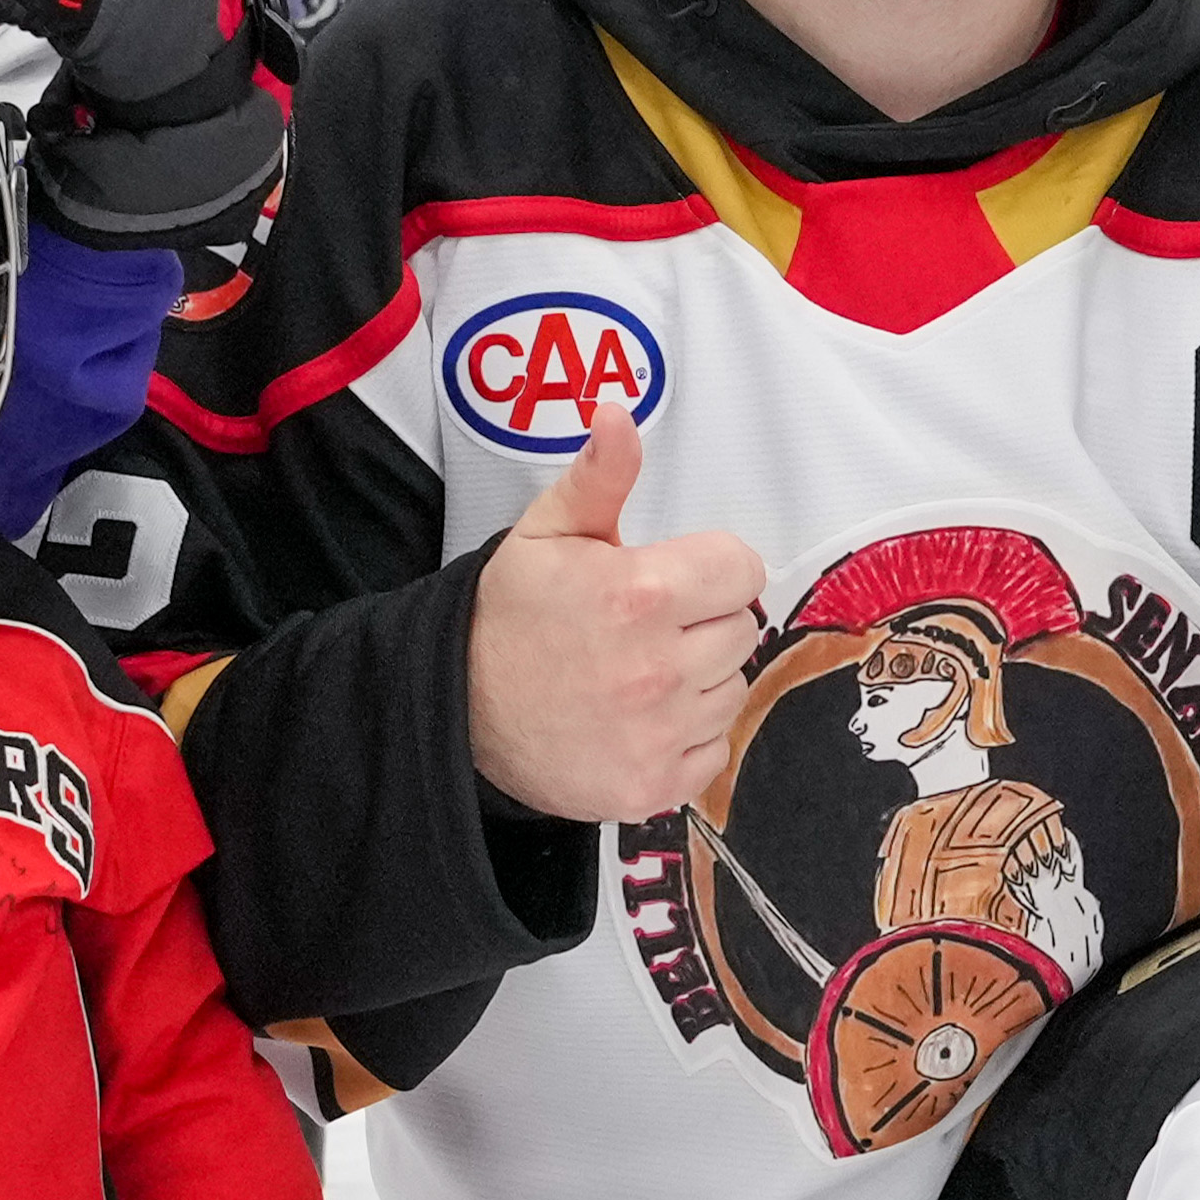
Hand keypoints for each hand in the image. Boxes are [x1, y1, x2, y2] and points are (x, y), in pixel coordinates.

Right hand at [462, 412, 766, 823]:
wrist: (457, 708)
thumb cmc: (506, 620)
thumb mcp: (546, 533)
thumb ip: (599, 476)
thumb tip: (618, 417)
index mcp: (639, 594)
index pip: (741, 568)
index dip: (712, 567)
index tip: (678, 578)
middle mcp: (656, 666)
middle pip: (740, 630)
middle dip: (704, 621)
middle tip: (649, 626)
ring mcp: (657, 731)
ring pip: (732, 690)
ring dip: (700, 679)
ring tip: (641, 672)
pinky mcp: (653, 782)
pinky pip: (714, 748)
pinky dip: (688, 736)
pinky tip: (642, 717)